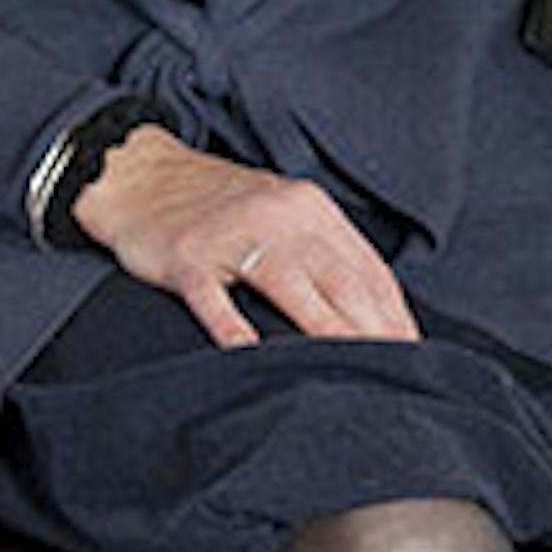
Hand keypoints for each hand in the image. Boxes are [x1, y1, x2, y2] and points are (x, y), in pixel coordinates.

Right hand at [76, 131, 420, 353]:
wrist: (138, 174)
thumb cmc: (218, 204)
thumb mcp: (280, 210)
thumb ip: (322, 250)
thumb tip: (370, 308)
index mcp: (309, 208)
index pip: (366, 268)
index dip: (394, 314)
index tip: (413, 354)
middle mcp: (278, 216)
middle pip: (339, 279)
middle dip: (375, 330)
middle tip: (400, 376)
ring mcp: (232, 236)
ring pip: (290, 286)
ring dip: (327, 331)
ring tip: (354, 373)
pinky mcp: (188, 257)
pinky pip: (215, 298)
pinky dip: (235, 328)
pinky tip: (252, 358)